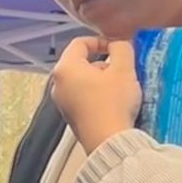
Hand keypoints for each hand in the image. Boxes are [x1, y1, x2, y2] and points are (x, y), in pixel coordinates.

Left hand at [50, 36, 142, 153]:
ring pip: (83, 80)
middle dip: (104, 62)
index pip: (80, 43)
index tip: (117, 48)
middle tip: (122, 70)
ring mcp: (62, 101)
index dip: (101, 41)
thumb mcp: (124, 70)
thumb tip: (118, 43)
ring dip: (102, 78)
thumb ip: (121, 48)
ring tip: (120, 87)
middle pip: (81, 62)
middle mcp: (57, 84)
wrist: (108, 141)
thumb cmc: (113, 104)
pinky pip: (83, 95)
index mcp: (65, 69)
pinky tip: (113, 102)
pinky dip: (97, 93)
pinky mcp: (70, 115)